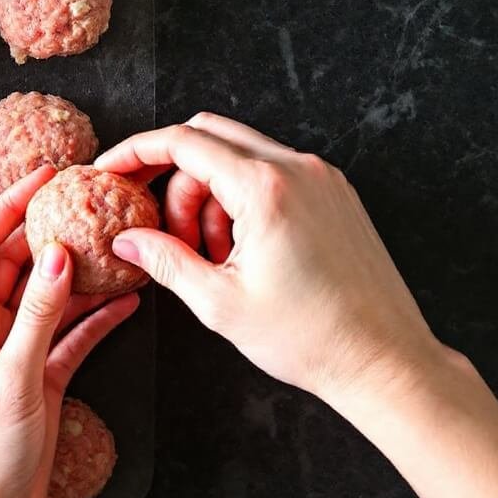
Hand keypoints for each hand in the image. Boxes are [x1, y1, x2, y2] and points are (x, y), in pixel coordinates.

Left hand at [0, 166, 137, 497]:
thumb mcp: (13, 376)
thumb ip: (38, 313)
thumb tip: (58, 252)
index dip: (11, 203)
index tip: (46, 175)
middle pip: (20, 261)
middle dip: (52, 229)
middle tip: (89, 200)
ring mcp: (15, 350)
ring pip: (50, 294)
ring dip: (81, 272)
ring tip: (116, 244)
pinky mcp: (41, 376)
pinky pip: (71, 333)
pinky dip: (96, 316)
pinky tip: (126, 299)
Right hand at [96, 114, 442, 408]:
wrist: (386, 361)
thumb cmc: (311, 338)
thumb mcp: (221, 303)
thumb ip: (166, 260)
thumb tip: (127, 240)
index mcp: (265, 188)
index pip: (183, 141)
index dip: (137, 152)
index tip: (111, 170)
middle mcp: (296, 168)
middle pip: (209, 136)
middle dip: (174, 177)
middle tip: (164, 230)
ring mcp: (321, 177)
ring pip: (241, 155)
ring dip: (210, 193)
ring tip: (213, 256)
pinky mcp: (336, 192)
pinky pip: (273, 173)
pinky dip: (244, 199)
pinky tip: (242, 250)